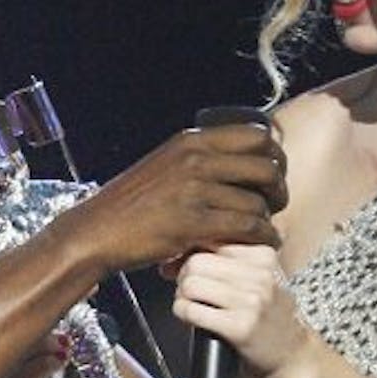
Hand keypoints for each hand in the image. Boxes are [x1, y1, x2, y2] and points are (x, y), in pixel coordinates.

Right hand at [60, 124, 287, 272]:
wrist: (96, 231)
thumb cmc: (129, 205)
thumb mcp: (165, 165)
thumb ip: (199, 159)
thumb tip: (237, 163)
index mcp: (190, 140)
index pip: (255, 135)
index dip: (275, 155)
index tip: (275, 173)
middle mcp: (195, 158)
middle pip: (266, 165)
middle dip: (279, 186)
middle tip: (277, 202)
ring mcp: (194, 189)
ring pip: (257, 200)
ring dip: (269, 218)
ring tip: (266, 229)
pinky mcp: (192, 221)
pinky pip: (246, 226)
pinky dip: (262, 237)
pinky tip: (263, 242)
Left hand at [172, 244, 309, 377]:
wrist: (294, 353)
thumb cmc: (272, 315)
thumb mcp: (262, 278)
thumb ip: (232, 261)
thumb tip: (185, 250)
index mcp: (264, 256)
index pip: (212, 240)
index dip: (192, 255)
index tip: (184, 268)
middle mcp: (260, 275)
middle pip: (197, 261)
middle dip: (183, 276)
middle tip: (187, 290)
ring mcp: (251, 301)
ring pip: (191, 284)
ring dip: (182, 296)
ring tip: (191, 305)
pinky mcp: (239, 326)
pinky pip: (192, 310)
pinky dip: (183, 313)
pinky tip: (191, 318)